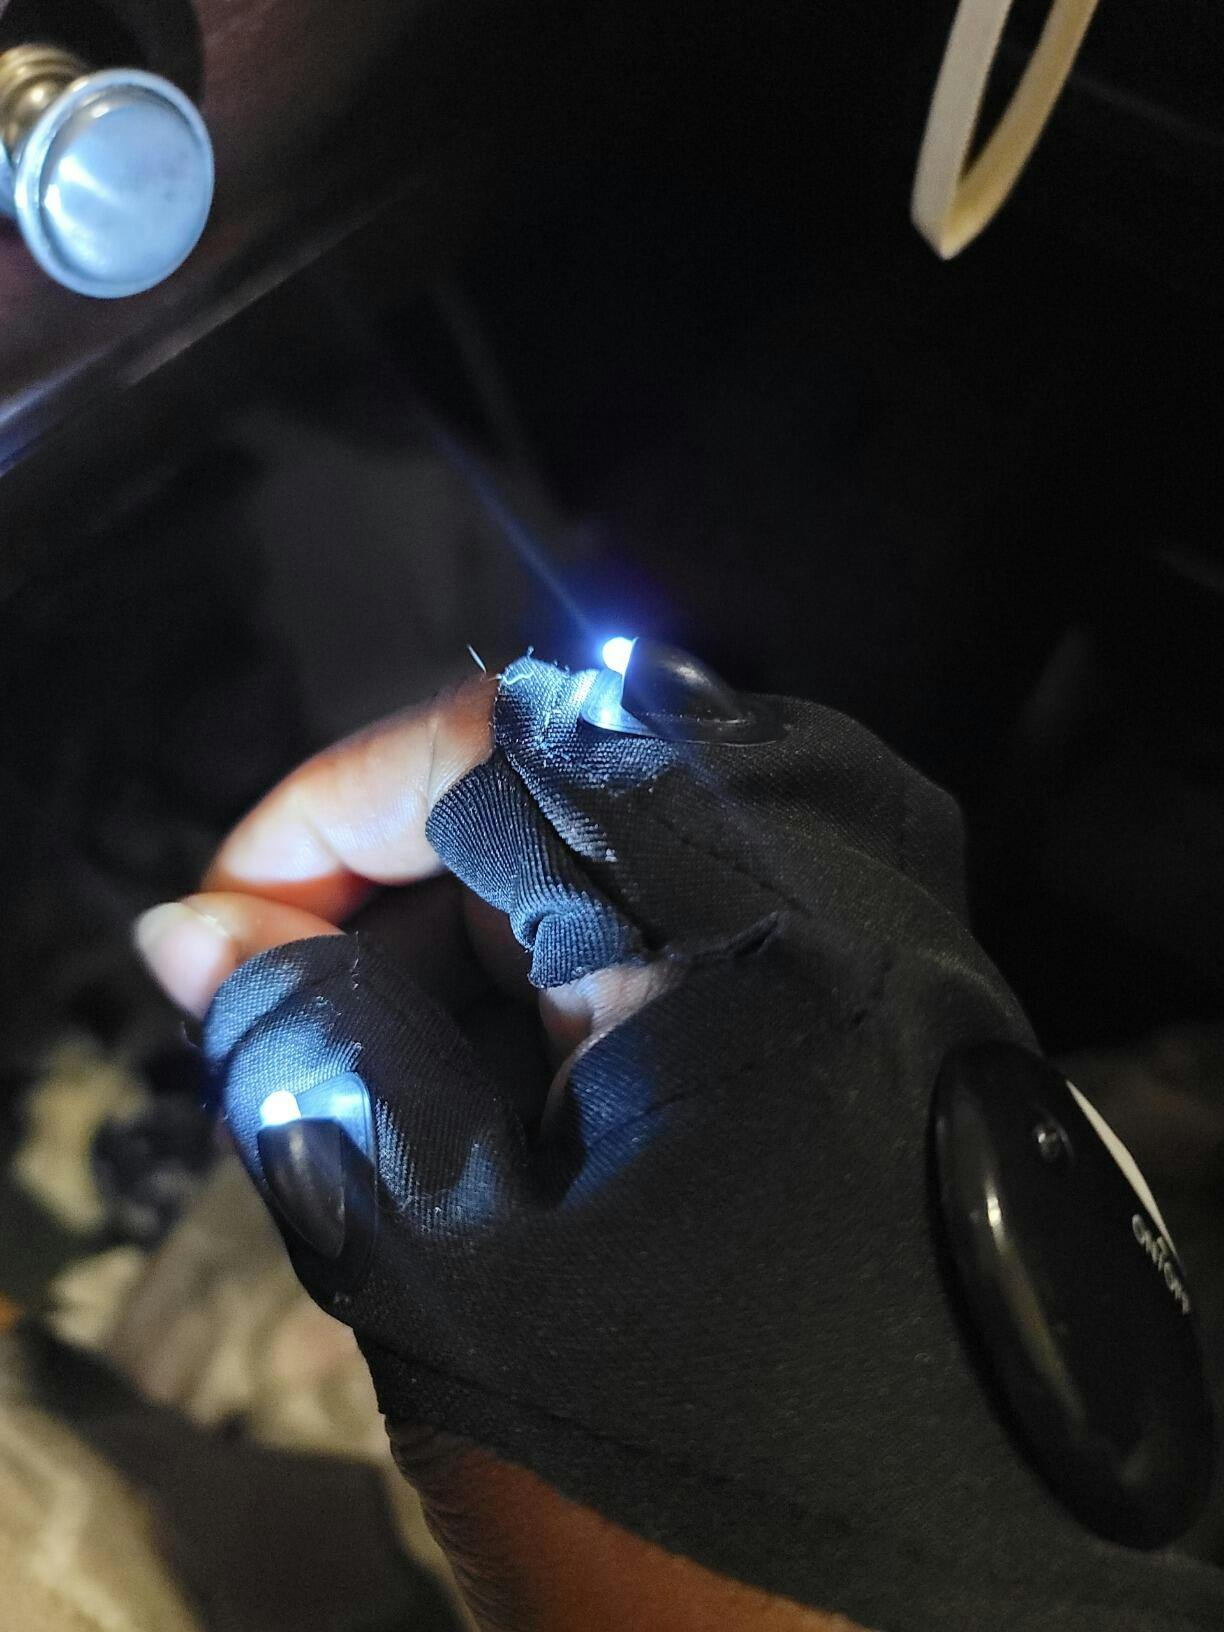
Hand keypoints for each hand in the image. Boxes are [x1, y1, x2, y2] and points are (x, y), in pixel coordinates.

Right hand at [136, 672, 858, 1631]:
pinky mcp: (895, 1016)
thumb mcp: (449, 1269)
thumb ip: (314, 1059)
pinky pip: (699, 928)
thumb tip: (193, 933)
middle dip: (398, 890)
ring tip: (394, 1087)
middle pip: (568, 785)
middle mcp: (857, 893)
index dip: (322, 817)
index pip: (497, 750)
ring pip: (629, 853)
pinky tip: (508, 1100)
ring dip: (476, 945)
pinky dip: (572, 988)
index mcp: (756, 925)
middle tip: (297, 1013)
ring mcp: (900, 949)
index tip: (220, 928)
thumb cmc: (686, 1497)